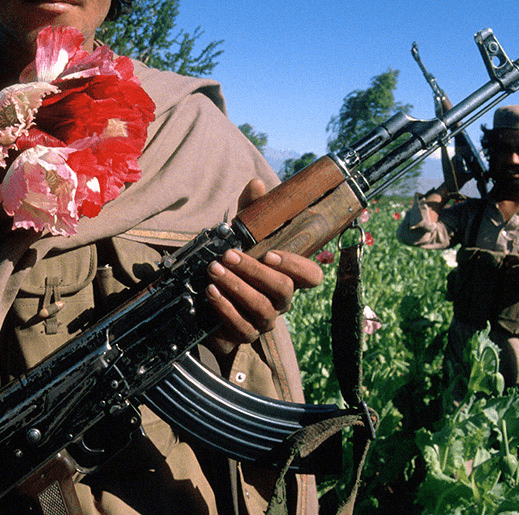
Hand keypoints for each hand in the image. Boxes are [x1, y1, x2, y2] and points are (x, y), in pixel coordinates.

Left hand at [205, 179, 322, 355]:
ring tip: (214, 272)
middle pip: (283, 290)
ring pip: (261, 309)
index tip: (272, 253)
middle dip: (255, 272)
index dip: (297, 266)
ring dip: (236, 288)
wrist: (206, 299)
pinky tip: (211, 293)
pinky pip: (241, 328)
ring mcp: (264, 320)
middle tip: (229, 256)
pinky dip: (225, 309)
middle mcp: (280, 300)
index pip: (311, 276)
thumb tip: (257, 184)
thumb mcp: (240, 234)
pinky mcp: (244, 334)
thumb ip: (251, 210)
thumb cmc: (233, 263)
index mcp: (286, 275)